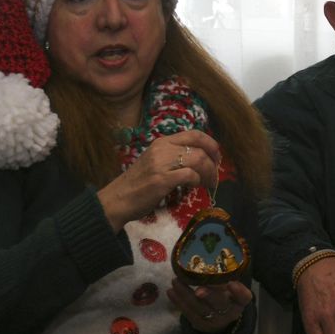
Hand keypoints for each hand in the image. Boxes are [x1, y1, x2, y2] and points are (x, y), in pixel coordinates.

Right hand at [97, 130, 221, 230]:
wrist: (117, 199)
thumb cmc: (138, 183)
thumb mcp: (155, 162)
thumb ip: (174, 157)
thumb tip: (201, 159)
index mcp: (162, 142)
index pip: (195, 134)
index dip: (211, 144)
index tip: (217, 157)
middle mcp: (162, 148)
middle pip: (200, 148)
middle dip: (213, 163)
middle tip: (214, 177)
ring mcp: (161, 163)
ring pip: (198, 160)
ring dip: (208, 174)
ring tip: (208, 184)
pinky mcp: (162, 180)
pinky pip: (190, 175)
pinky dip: (197, 181)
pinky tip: (193, 188)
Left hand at [169, 279, 250, 333]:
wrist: (219, 319)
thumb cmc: (225, 296)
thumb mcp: (231, 288)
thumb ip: (225, 277)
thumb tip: (207, 259)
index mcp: (240, 301)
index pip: (243, 297)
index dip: (238, 292)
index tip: (231, 284)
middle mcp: (229, 313)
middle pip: (220, 303)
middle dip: (209, 295)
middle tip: (198, 290)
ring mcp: (214, 321)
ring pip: (199, 307)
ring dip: (186, 294)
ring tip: (176, 281)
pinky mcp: (200, 325)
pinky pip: (188, 313)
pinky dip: (178, 302)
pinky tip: (171, 292)